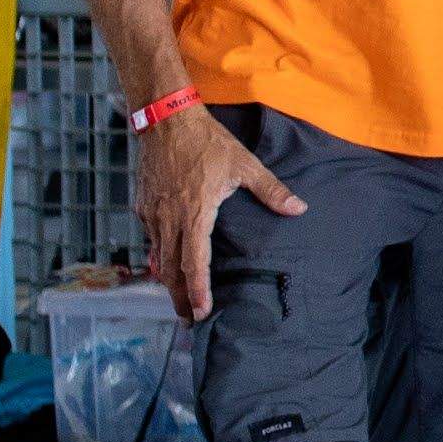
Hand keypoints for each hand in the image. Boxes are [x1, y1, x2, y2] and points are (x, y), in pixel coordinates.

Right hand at [139, 103, 303, 320]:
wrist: (165, 120)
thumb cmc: (208, 142)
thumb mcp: (245, 164)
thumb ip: (272, 190)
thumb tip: (300, 209)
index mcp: (195, 214)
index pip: (195, 262)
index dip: (198, 290)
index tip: (201, 312)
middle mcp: (169, 219)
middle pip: (171, 269)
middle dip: (180, 297)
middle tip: (189, 321)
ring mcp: (152, 213)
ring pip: (158, 257)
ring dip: (168, 281)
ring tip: (179, 301)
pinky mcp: (143, 206)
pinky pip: (151, 239)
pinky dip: (158, 258)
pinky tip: (164, 268)